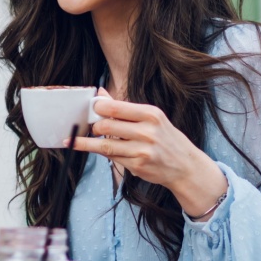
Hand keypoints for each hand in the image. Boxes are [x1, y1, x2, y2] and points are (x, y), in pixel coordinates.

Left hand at [70, 89, 227, 216]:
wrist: (186, 166)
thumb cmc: (165, 138)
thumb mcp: (150, 118)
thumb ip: (124, 107)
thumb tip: (100, 93)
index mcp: (150, 114)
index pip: (114, 107)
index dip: (97, 107)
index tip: (90, 108)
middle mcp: (147, 131)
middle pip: (105, 125)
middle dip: (93, 126)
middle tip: (89, 126)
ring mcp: (142, 150)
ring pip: (104, 145)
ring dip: (87, 142)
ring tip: (75, 140)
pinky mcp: (137, 165)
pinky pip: (111, 158)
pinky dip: (100, 153)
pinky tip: (91, 148)